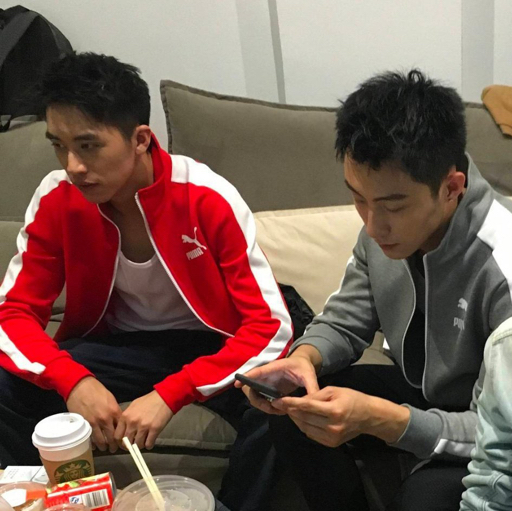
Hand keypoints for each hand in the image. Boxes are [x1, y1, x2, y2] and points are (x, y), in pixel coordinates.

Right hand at [66, 377, 121, 452]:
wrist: (80, 387)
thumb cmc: (97, 390)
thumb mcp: (110, 399)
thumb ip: (114, 411)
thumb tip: (117, 422)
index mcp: (114, 411)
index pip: (122, 428)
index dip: (123, 436)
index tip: (123, 441)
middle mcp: (106, 419)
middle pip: (112, 437)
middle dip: (114, 445)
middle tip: (114, 449)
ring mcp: (94, 423)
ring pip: (101, 440)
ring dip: (103, 446)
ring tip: (105, 448)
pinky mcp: (84, 425)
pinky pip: (90, 438)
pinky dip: (93, 444)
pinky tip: (94, 446)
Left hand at [114, 391, 172, 449]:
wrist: (164, 397)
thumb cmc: (148, 401)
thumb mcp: (133, 406)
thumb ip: (127, 418)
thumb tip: (124, 430)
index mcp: (125, 416)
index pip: (117, 436)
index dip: (120, 442)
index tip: (125, 443)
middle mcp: (132, 422)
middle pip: (126, 443)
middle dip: (130, 446)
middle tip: (134, 444)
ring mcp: (143, 426)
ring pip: (137, 445)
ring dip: (140, 446)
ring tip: (144, 441)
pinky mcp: (154, 429)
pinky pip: (148, 444)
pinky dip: (149, 445)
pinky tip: (151, 441)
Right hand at [234, 355, 318, 414]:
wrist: (303, 365)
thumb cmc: (303, 367)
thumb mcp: (309, 375)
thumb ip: (311, 387)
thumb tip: (313, 402)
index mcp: (274, 368)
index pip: (258, 371)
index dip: (247, 377)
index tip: (237, 384)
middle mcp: (266, 376)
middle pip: (251, 387)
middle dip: (256, 400)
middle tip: (270, 407)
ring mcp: (266, 383)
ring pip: (255, 396)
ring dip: (263, 406)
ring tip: (279, 411)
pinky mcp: (269, 390)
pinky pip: (262, 400)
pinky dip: (268, 407)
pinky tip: (282, 410)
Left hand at [272, 386, 409, 446]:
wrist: (369, 417)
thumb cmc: (352, 399)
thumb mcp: (335, 390)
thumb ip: (316, 395)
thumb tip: (300, 399)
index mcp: (334, 411)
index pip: (307, 406)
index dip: (291, 403)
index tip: (278, 400)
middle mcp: (332, 427)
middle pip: (304, 418)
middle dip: (290, 411)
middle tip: (280, 404)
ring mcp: (331, 438)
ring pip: (305, 428)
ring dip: (295, 419)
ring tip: (289, 410)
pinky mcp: (331, 444)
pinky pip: (311, 434)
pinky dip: (304, 426)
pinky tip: (301, 418)